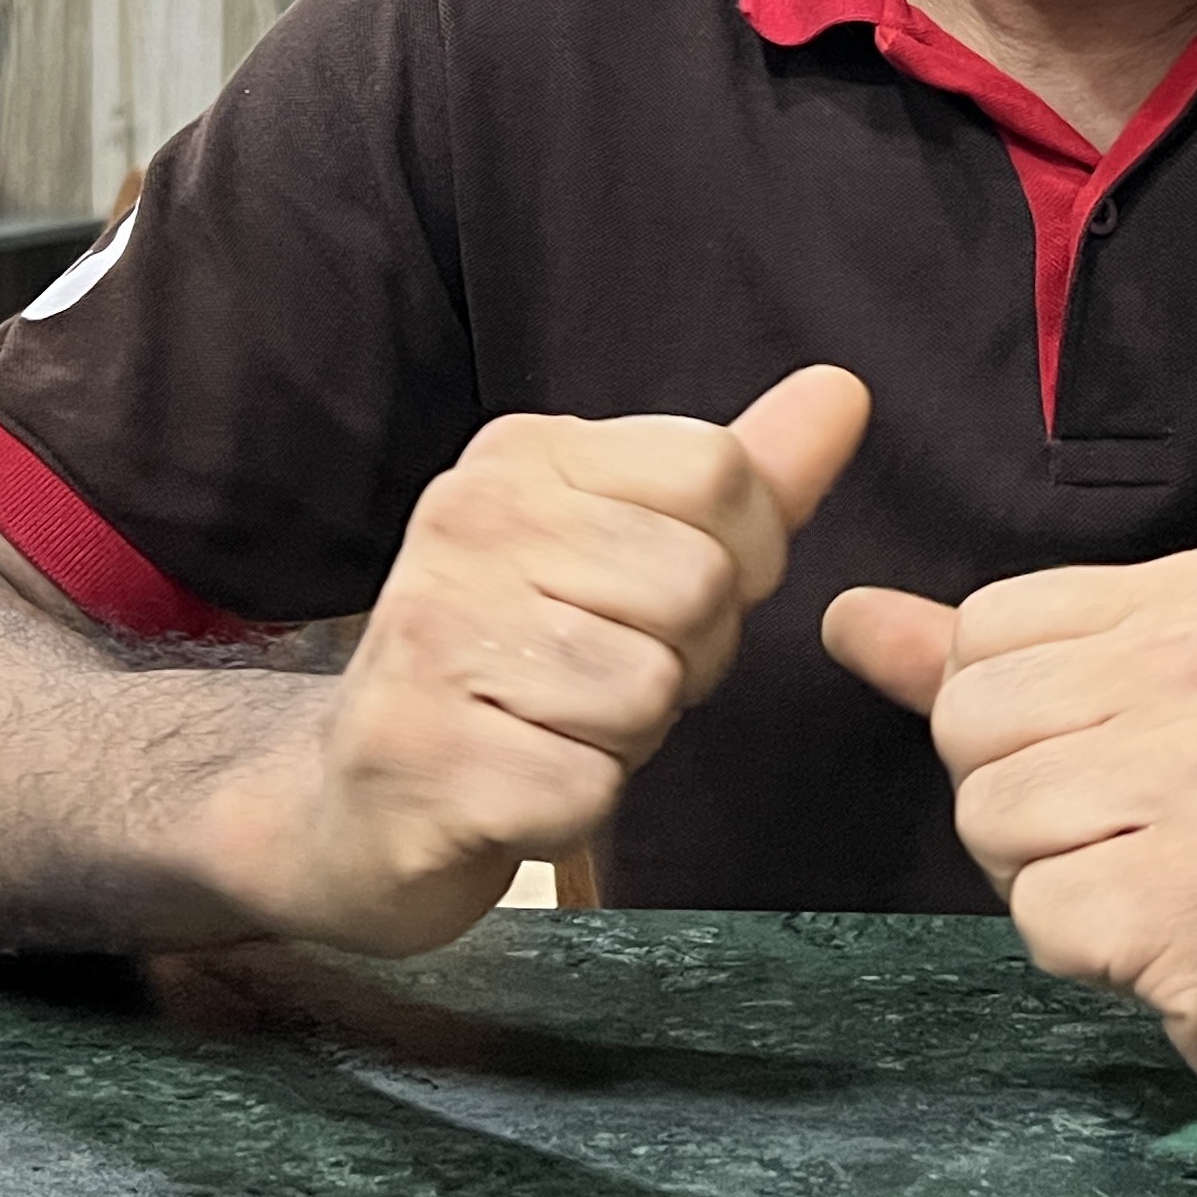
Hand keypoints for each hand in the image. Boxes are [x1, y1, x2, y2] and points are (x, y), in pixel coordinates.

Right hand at [214, 366, 869, 955]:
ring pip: (647, 692)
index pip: (719, 471)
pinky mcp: (418, 757)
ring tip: (555, 727)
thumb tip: (844, 390)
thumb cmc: (521, 669)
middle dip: (683, 660)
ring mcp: (428, 637)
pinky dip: (572, 806)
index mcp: (524, 456)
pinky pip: (585, 787)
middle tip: (601, 681)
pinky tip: (516, 786)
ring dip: (624, 739)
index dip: (739, 559)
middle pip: (697, 585)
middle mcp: (464, 522)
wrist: (352, 800)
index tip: (668, 602)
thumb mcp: (628, 551)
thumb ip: (743, 479)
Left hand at [825, 551, 1196, 1134]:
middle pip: (969, 725)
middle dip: (1019, 802)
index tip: (1120, 762)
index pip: (982, 631)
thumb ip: (990, 659)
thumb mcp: (1149, 705)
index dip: (1015, 721)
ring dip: (1047, 879)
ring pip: (989, 819)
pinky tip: (1163, 943)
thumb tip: (846, 615)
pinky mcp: (1194, 905)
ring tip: (1151, 884)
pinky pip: (1036, 918)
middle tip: (1136, 836)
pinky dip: (1080, 950)